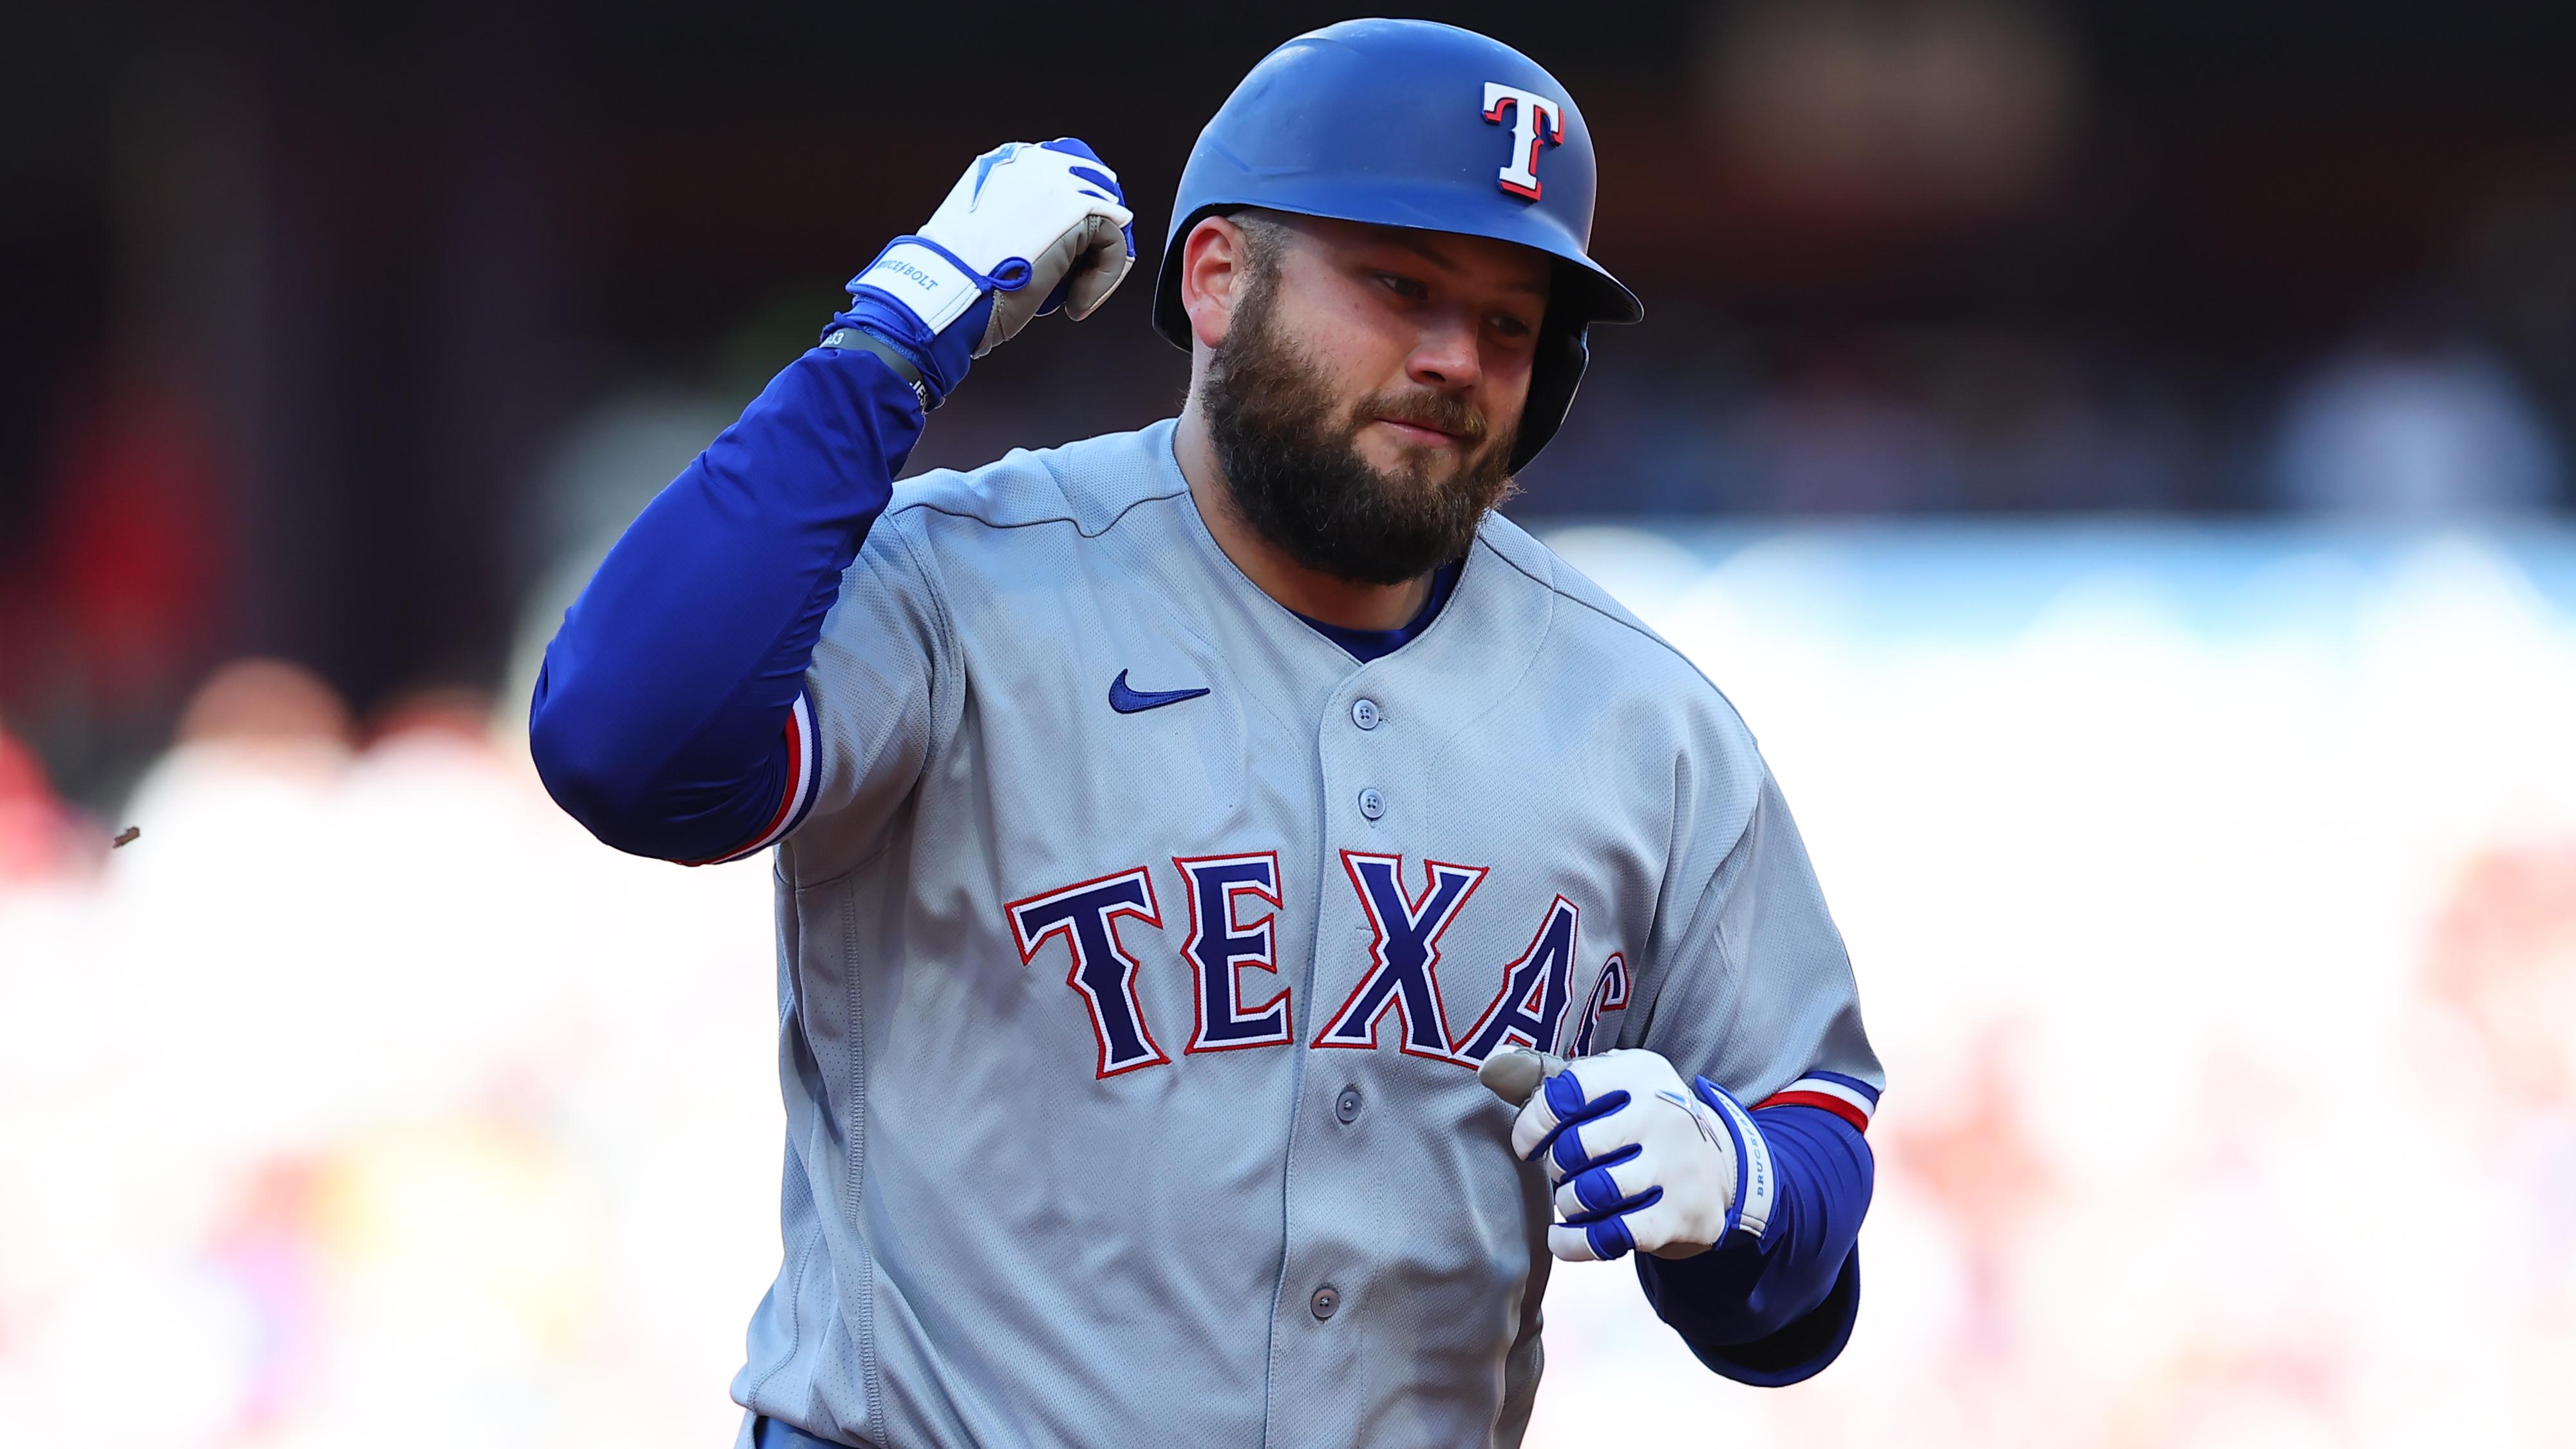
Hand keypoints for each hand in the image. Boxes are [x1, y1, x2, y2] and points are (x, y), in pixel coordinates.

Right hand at [850, 139, 1135, 359]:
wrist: (949, 292)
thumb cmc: (959, 277)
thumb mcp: (985, 233)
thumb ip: (1017, 221)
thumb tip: (1054, 238)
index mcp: (1003, 164)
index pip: (1065, 174)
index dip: (1077, 217)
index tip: (1072, 255)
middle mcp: (1031, 162)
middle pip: (1095, 186)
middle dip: (1096, 234)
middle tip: (1083, 274)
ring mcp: (1055, 183)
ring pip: (1109, 216)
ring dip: (1098, 260)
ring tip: (1076, 291)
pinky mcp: (1076, 212)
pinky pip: (1116, 242)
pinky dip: (1103, 279)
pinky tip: (1075, 300)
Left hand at [1485, 1047, 1774, 1262]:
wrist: (1721, 1170)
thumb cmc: (1641, 1121)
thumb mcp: (1610, 1084)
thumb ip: (1549, 1075)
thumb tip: (1490, 1065)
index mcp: (1640, 1073)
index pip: (1565, 1092)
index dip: (1533, 1123)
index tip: (1527, 1144)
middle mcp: (1663, 1114)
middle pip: (1575, 1147)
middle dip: (1556, 1166)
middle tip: (1565, 1170)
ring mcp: (1675, 1167)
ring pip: (1590, 1193)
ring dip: (1567, 1202)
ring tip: (1572, 1199)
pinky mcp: (1678, 1216)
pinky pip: (1610, 1236)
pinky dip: (1574, 1243)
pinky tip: (1561, 1237)